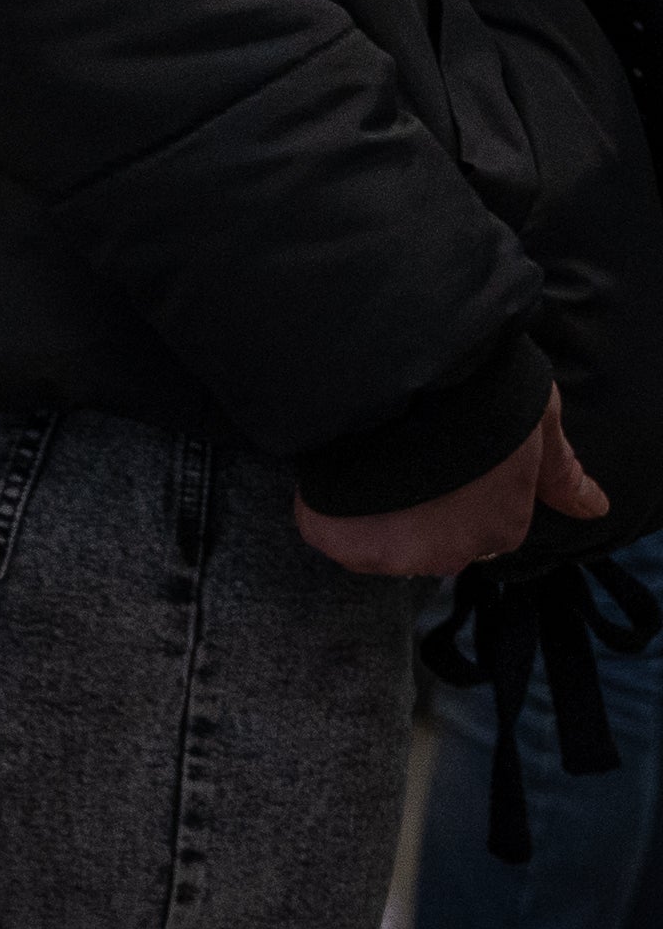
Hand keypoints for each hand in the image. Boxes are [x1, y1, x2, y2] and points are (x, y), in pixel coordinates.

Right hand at [296, 393, 608, 578]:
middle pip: (433, 543)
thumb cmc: (480, 395)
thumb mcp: (537, 424)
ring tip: (373, 461)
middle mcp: (449, 553)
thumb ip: (560, 473)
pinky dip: (332, 510)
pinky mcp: (336, 540)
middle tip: (410, 459)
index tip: (451, 462)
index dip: (467, 494)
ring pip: (382, 543)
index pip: (487, 530)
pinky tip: (341, 472)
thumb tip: (596, 509)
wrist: (399, 375)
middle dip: (423, 510)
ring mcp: (389, 551)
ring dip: (376, 513)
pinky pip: (333, 533)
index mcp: (501, 527)